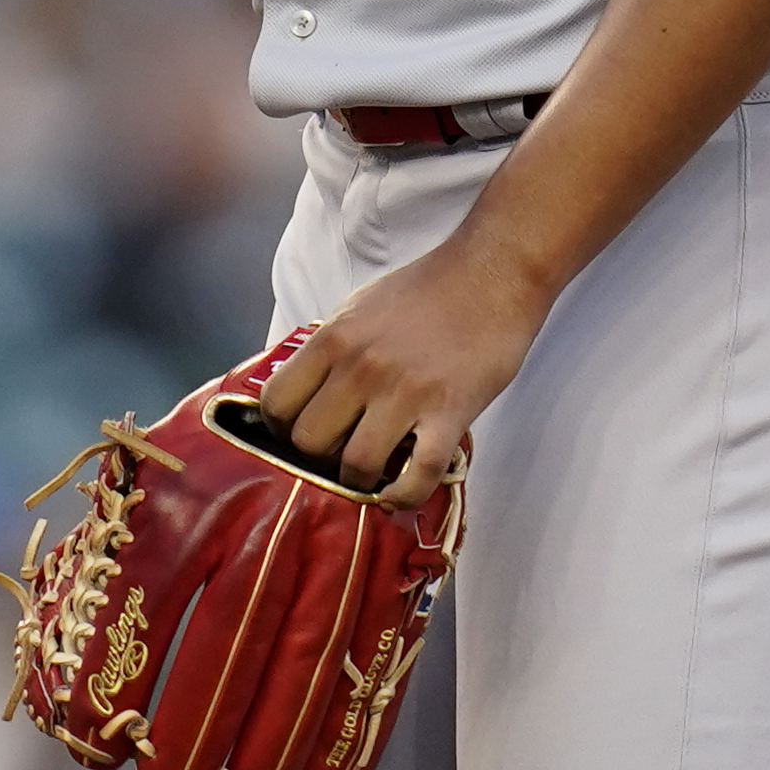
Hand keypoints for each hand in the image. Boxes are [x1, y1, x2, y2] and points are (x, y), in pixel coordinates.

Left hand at [253, 237, 548, 508]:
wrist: (493, 273)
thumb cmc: (427, 289)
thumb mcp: (359, 308)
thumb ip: (330, 349)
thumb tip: (305, 388)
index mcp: (333, 339)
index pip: (276, 403)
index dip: (281, 430)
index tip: (299, 437)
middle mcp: (360, 367)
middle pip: (308, 442)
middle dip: (318, 460)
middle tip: (339, 458)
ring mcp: (404, 392)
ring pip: (355, 466)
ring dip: (360, 482)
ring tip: (373, 477)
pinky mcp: (449, 411)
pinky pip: (417, 474)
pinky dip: (405, 495)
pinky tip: (400, 495)